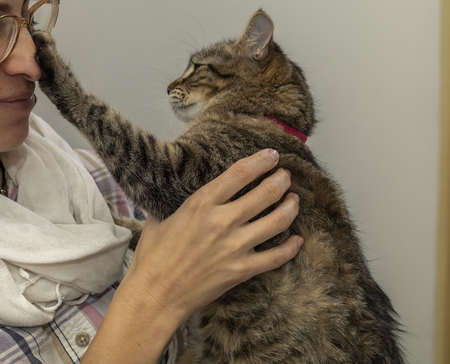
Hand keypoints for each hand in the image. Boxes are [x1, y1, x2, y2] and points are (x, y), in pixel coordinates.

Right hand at [84, 149, 300, 362]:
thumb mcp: (158, 219)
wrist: (155, 294)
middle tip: (285, 176)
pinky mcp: (241, 270)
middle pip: (264, 194)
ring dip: (290, 207)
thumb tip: (176, 189)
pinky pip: (276, 257)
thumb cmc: (152, 258)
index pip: (239, 174)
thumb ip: (176, 203)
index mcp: (200, 205)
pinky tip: (297, 239)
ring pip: (277, 221)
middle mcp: (221, 222)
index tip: (272, 155)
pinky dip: (290, 247)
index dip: (260, 161)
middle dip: (280, 181)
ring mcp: (234, 247)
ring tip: (294, 199)